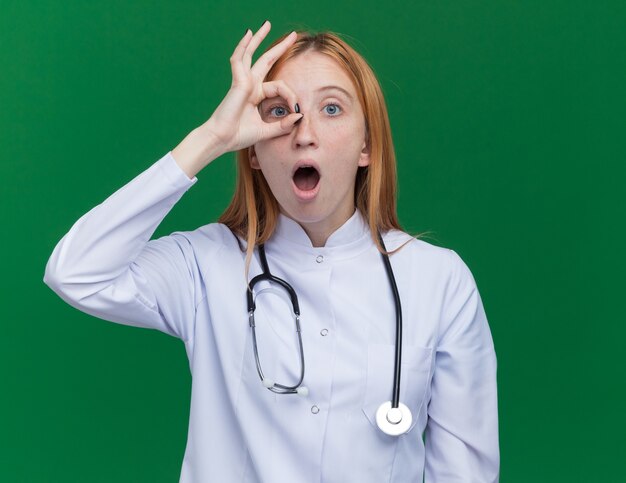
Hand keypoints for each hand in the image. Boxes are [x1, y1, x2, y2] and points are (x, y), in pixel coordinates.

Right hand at [202, 21, 301, 154]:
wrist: (222, 139)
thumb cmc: (239, 136)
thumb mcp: (266, 131)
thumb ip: (283, 125)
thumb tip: (299, 116)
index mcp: (256, 95)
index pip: (280, 87)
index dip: (292, 97)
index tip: (298, 110)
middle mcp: (250, 85)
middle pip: (266, 61)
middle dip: (280, 48)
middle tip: (293, 36)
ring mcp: (243, 81)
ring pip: (252, 55)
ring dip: (259, 39)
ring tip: (267, 24)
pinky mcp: (238, 82)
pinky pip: (240, 60)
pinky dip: (243, 46)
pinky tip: (248, 34)